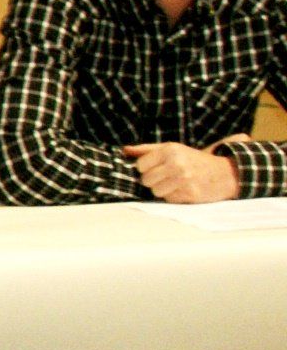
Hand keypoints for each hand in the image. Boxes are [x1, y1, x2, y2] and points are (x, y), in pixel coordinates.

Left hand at [124, 141, 238, 203]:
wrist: (225, 173)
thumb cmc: (192, 160)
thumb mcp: (172, 149)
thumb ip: (147, 150)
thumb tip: (124, 150)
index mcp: (171, 150)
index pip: (140, 165)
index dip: (146, 168)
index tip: (157, 167)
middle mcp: (177, 164)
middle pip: (146, 180)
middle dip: (153, 180)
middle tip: (167, 176)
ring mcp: (184, 180)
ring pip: (155, 192)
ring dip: (163, 189)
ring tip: (176, 183)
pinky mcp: (190, 194)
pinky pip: (169, 199)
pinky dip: (174, 196)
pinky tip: (184, 189)